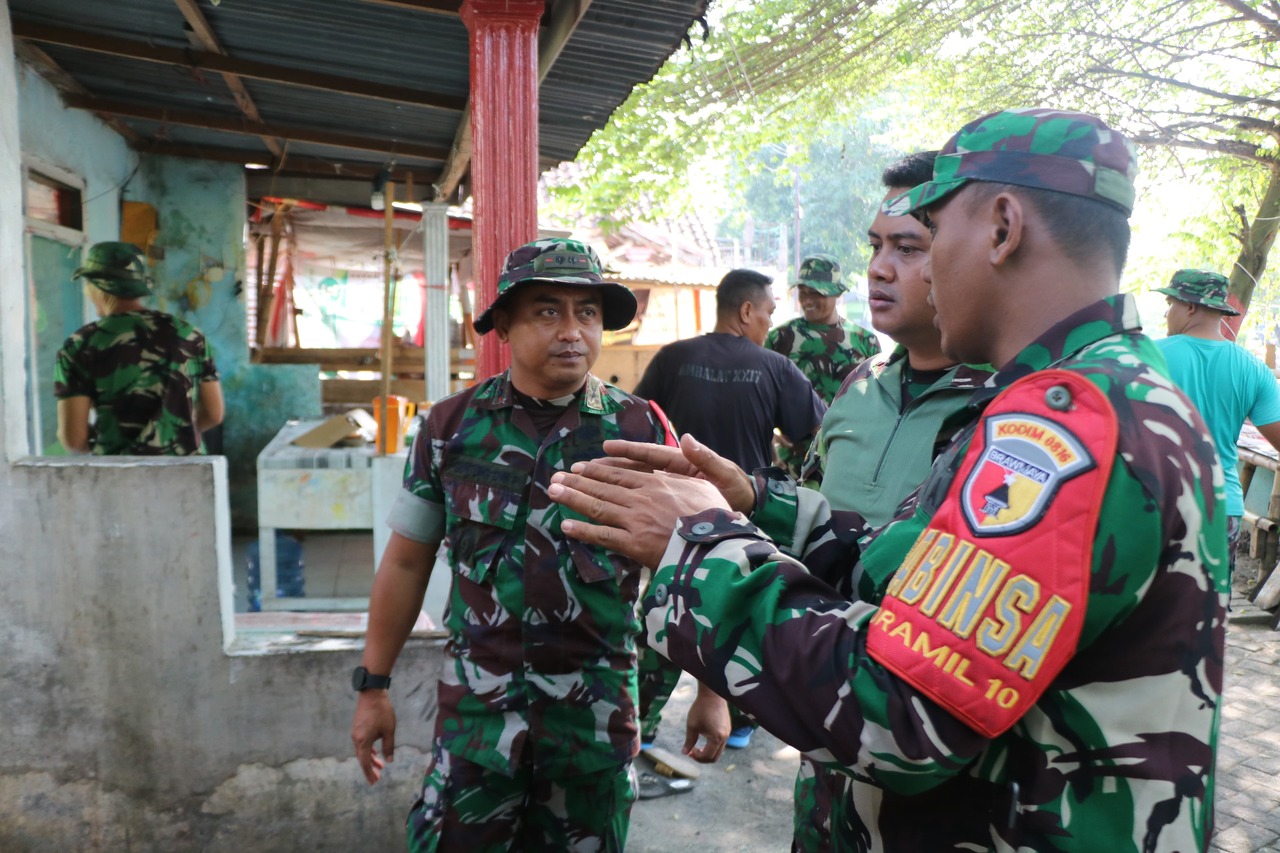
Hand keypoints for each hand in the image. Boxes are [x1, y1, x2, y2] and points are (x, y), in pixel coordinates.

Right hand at [351, 690, 395, 783]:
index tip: (373, 782)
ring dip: (370, 759)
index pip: (364, 762)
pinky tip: (374, 752)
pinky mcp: (358, 727)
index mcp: (362, 741)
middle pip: (362, 758)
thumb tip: (389, 761)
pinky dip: (368, 750)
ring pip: (362, 750)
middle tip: (377, 778)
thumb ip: (389, 747)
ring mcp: (356, 732)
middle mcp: (356, 738)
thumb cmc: (382, 712)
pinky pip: (362, 743)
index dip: (369, 773)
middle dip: (370, 768)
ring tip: (380, 766)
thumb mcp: (389, 731)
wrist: (372, 693)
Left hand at [548, 458, 730, 568]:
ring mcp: (635, 520)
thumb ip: (693, 460)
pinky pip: (603, 535)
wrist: (718, 543)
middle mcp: (641, 497)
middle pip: (603, 487)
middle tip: (556, 477)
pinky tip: (566, 525)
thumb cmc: (716, 515)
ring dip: (573, 499)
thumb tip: (686, 438)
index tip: (580, 467)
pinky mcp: (634, 543)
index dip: (598, 470)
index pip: (621, 474)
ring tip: (553, 493)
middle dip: (577, 481)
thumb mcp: (706, 482)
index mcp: (657, 483)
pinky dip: (583, 530)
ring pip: (597, 506)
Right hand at [590, 435, 754, 513]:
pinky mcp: (666, 502)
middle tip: (582, 468)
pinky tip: (603, 503)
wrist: (746, 507)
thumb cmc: (735, 490)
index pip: (650, 455)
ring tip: (584, 481)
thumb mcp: (724, 474)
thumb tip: (687, 438)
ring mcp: (666, 488)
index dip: (628, 451)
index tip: (607, 448)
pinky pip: (639, 498)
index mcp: (681, 463)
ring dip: (608, 482)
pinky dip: (622, 499)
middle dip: (607, 468)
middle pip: (633, 469)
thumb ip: (706, 458)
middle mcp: (669, 473)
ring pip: (631, 483)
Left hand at [684, 683, 729, 762]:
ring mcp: (728, 733)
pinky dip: (712, 745)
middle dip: (703, 758)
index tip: (689, 751)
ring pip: (719, 750)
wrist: (712, 693)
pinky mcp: (727, 728)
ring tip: (697, 746)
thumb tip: (684, 753)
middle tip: (692, 752)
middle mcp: (725, 737)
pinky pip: (721, 743)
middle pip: (715, 757)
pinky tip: (704, 738)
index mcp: (716, 738)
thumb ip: (689, 741)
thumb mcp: (692, 725)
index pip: (707, 756)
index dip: (697, 757)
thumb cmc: (701, 708)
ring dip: (708, 752)